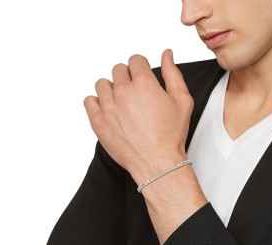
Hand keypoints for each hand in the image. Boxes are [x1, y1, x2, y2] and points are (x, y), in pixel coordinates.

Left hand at [83, 50, 193, 184]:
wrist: (157, 163)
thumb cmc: (170, 137)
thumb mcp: (182, 102)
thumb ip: (173, 74)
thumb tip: (167, 55)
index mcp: (143, 83)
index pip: (135, 60)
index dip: (141, 68)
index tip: (143, 77)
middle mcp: (123, 92)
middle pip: (118, 70)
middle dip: (127, 78)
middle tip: (136, 94)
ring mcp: (108, 107)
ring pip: (102, 84)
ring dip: (111, 89)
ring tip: (122, 103)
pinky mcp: (98, 122)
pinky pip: (89, 101)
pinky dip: (97, 103)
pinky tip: (109, 110)